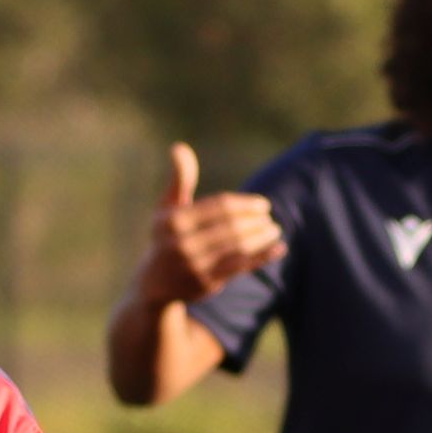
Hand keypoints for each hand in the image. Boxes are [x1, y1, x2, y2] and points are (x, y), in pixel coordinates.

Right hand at [130, 143, 285, 311]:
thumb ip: (180, 180)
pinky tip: (279, 249)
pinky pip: (241, 267)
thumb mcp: (167, 208)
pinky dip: (262, 257)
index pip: (219, 207)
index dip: (245, 204)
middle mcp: (182, 243)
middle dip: (254, 221)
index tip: (263, 204)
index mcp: (174, 221)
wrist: (153, 285)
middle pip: (231, 227)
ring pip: (238, 247)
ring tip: (274, 229)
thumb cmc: (166, 238)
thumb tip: (180, 147)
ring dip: (261, 237)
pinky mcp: (206, 284)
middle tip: (268, 217)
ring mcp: (195, 265)